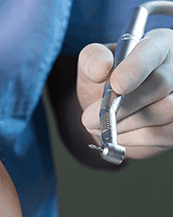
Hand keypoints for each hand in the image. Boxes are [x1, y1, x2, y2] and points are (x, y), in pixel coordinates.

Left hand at [77, 28, 172, 159]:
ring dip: (125, 123)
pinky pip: (160, 134)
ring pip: (163, 112)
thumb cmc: (106, 79)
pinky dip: (132, 137)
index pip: (153, 51)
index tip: (117, 85)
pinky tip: (116, 133)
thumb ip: (92, 60)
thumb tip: (101, 68)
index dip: (136, 68)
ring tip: (99, 125)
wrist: (112, 108)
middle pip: (160, 85)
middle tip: (88, 119)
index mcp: (158, 44)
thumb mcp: (92, 64)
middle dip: (123, 106)